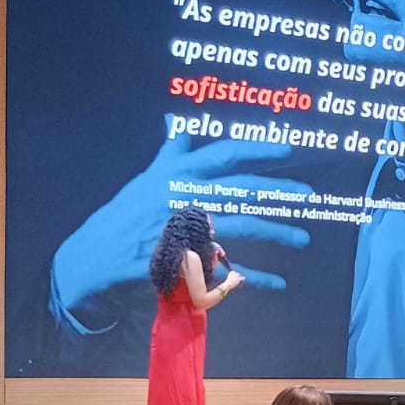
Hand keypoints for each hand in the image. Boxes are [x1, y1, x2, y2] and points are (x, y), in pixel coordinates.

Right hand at [52, 117, 314, 321]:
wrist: (95, 256)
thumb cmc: (126, 214)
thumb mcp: (146, 178)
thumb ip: (171, 152)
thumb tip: (179, 122)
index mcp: (179, 174)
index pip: (224, 155)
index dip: (258, 149)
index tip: (288, 149)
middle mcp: (187, 198)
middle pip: (242, 190)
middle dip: (279, 192)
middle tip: (309, 195)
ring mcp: (189, 231)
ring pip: (242, 227)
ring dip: (277, 232)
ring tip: (303, 238)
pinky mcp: (189, 260)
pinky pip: (229, 268)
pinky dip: (255, 277)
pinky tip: (278, 282)